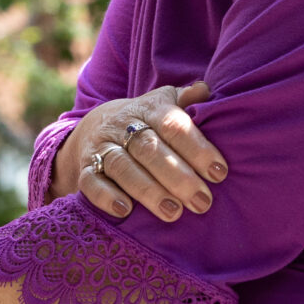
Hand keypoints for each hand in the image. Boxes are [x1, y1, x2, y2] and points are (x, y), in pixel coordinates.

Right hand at [52, 82, 224, 223]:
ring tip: (173, 213)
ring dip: (148, 191)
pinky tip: (125, 211)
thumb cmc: (145, 121)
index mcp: (149, 109)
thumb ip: (186, 100)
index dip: (196, 147)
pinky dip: (106, 197)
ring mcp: (101, 148)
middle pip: (149, 148)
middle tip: (202, 201)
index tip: (219, 172)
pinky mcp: (84, 170)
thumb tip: (206, 91)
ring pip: (122, 167)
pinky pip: (91, 183)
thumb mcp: (164, 104)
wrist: (95, 127)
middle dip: (177, 176)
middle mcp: (123, 126)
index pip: (173, 124)